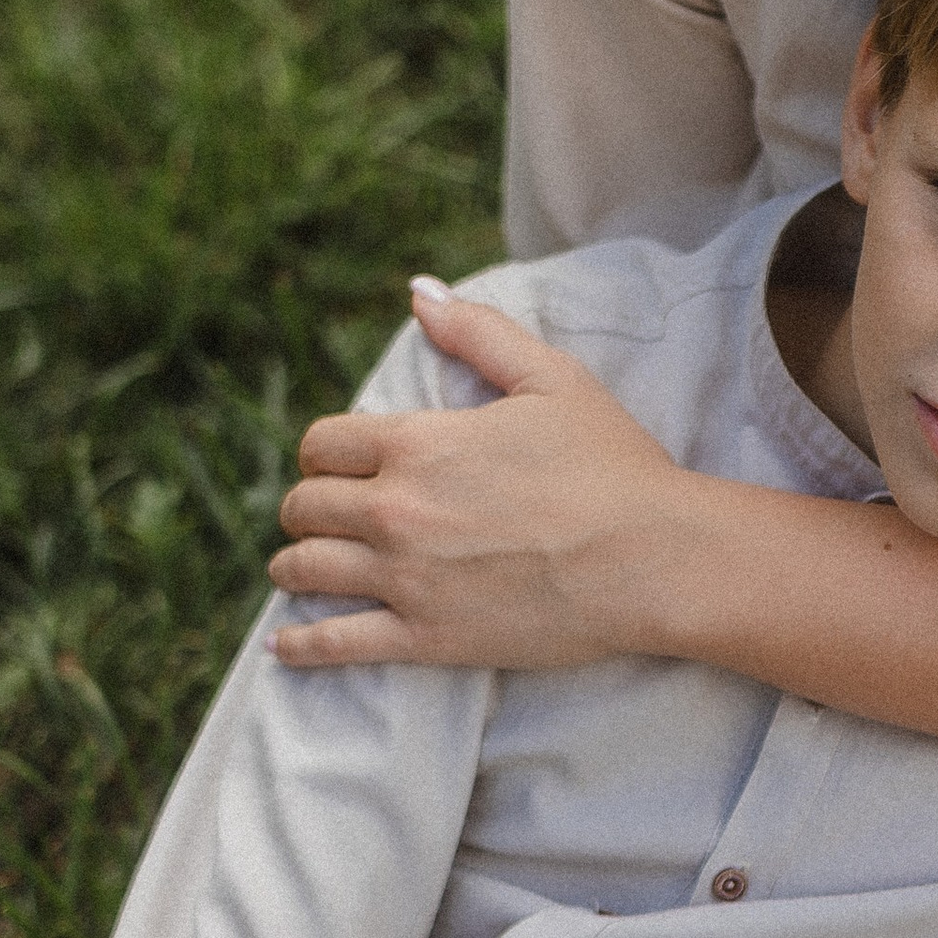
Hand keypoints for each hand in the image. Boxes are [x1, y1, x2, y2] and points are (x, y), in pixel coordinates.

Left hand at [267, 281, 709, 671]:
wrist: (652, 558)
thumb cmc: (610, 465)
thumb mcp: (551, 378)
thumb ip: (477, 333)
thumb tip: (419, 293)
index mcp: (417, 443)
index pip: (324, 444)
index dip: (324, 453)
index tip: (336, 465)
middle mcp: (396, 510)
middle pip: (305, 506)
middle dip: (308, 507)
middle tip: (322, 516)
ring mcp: (405, 579)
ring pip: (305, 569)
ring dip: (295, 565)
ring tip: (300, 568)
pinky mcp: (426, 638)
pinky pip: (335, 643)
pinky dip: (302, 643)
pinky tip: (286, 643)